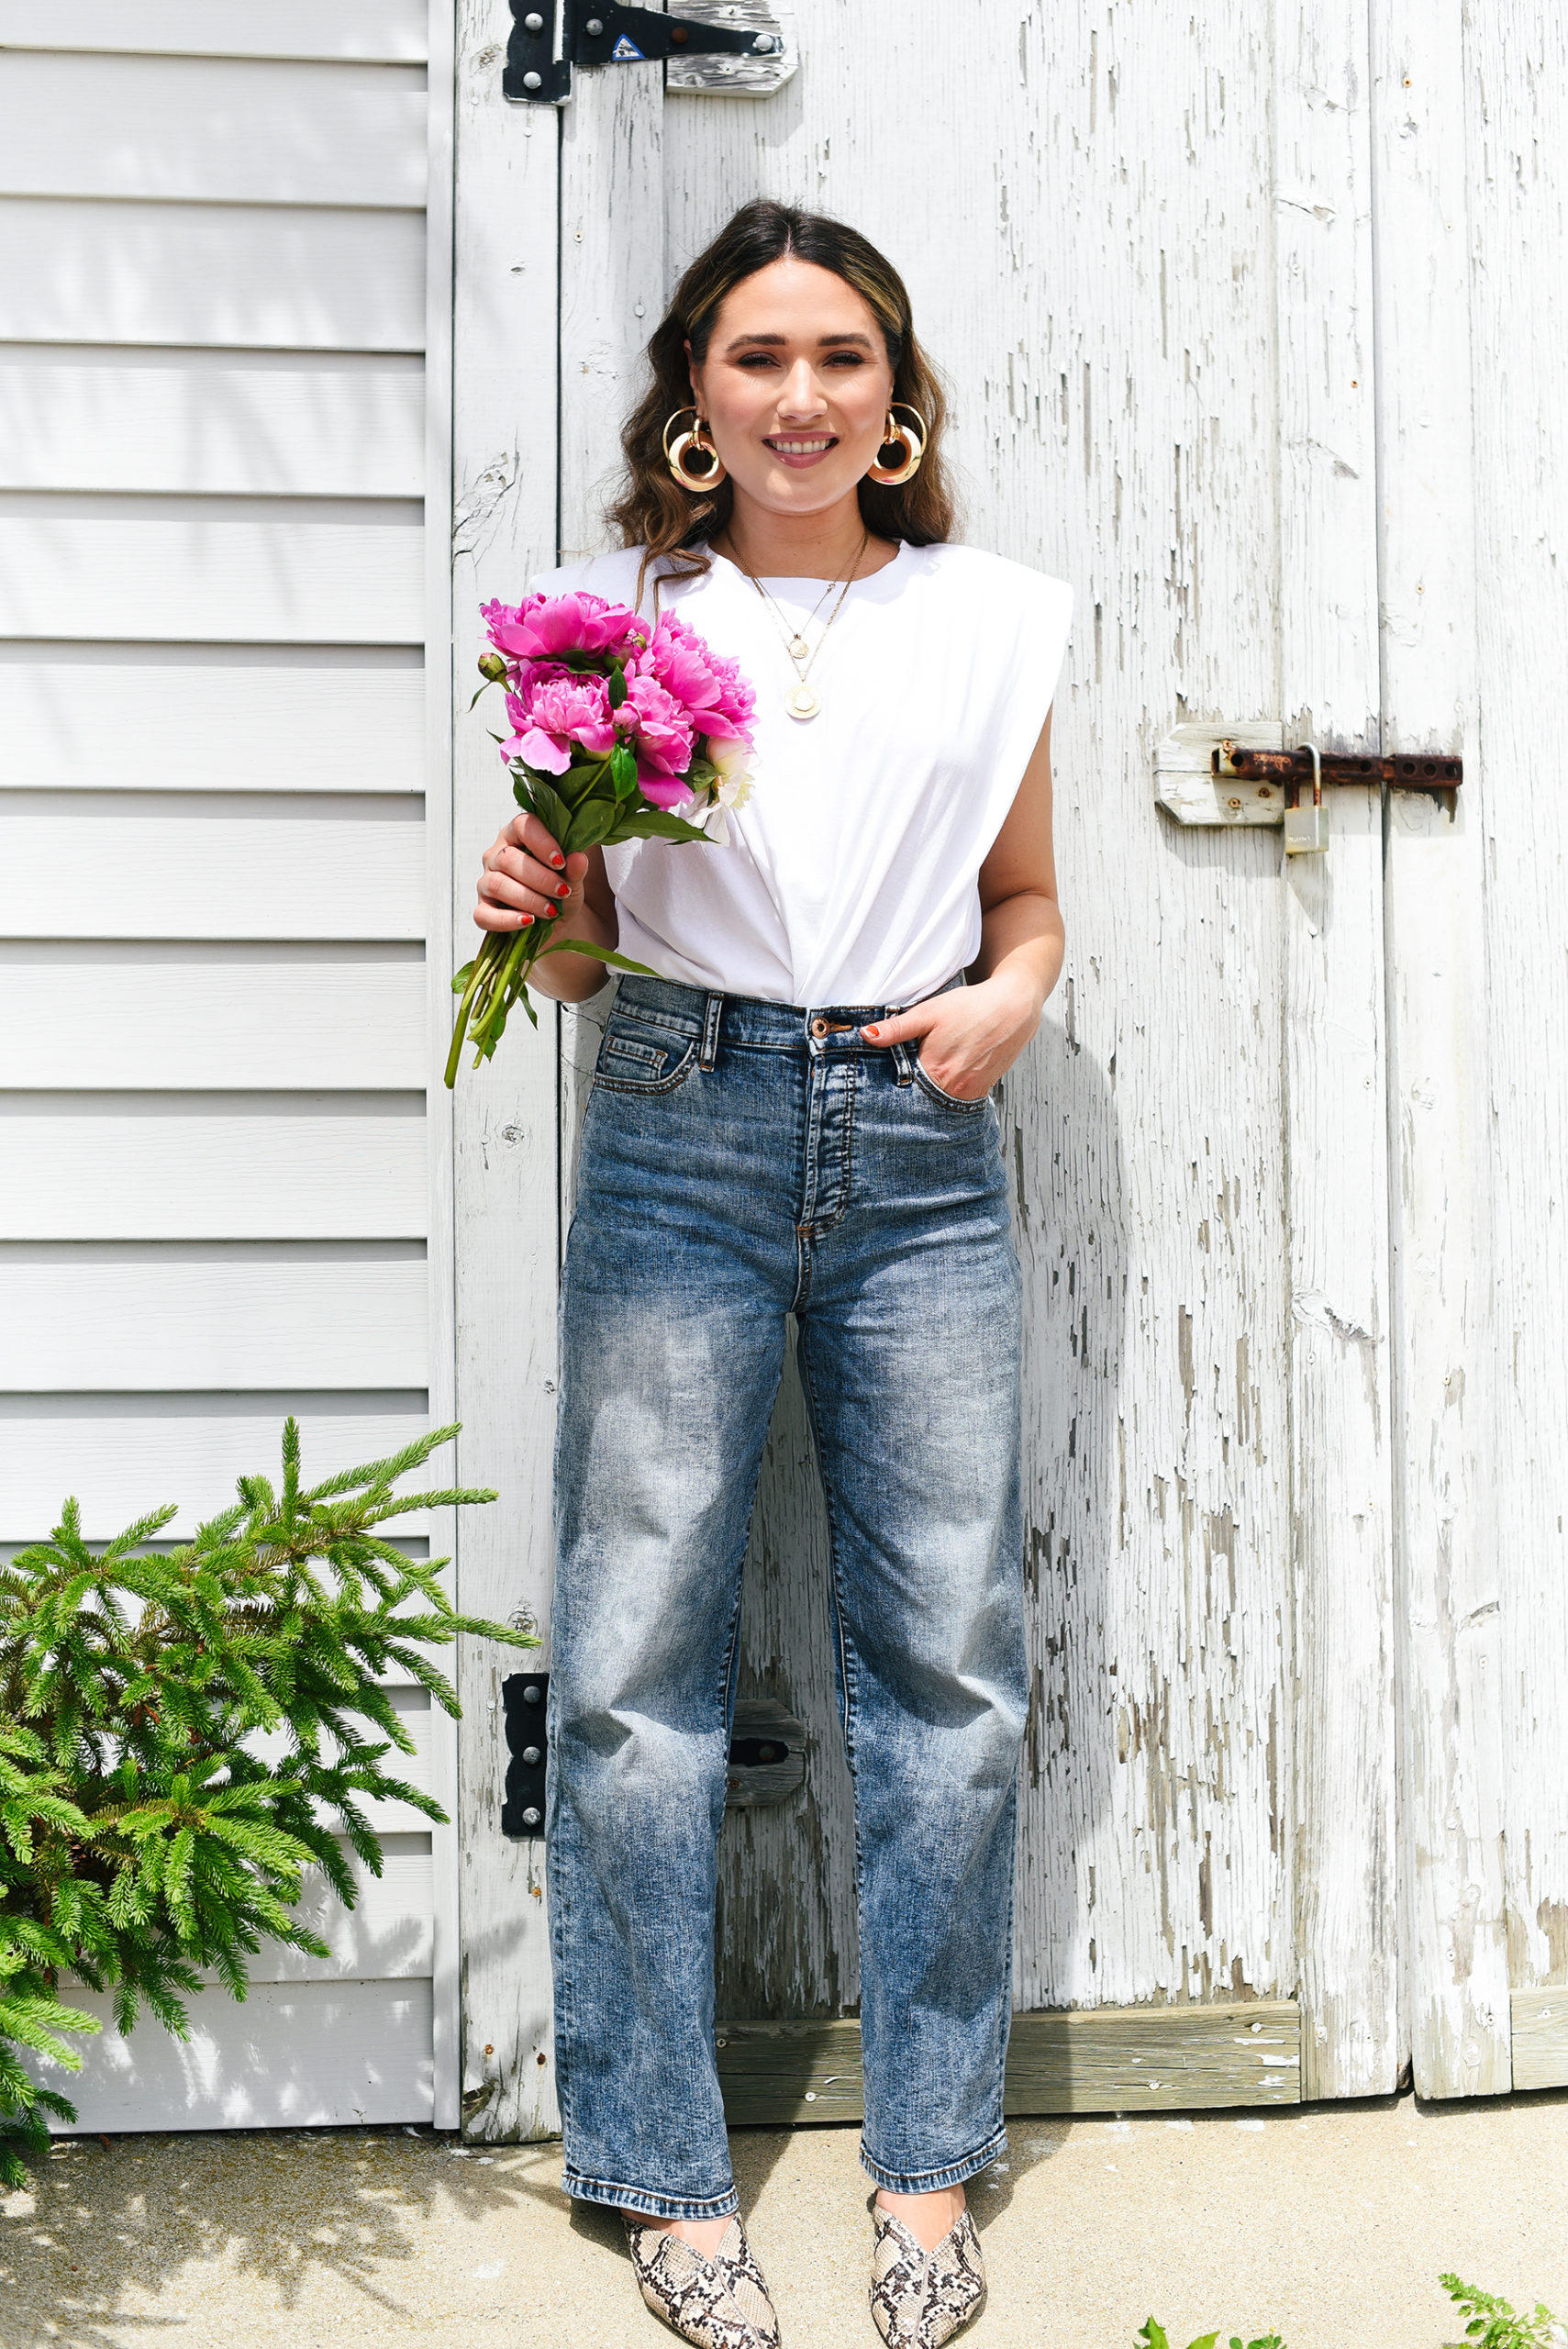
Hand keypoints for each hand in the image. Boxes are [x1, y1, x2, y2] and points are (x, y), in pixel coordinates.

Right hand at [474, 811, 589, 934]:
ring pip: (497, 884)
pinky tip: (528, 921)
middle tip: (562, 891)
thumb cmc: (561, 892)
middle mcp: (497, 855)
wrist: (557, 923)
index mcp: (518, 837)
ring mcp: (486, 882)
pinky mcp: (482, 910)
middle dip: (539, 878)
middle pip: (508, 858)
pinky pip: (484, 915)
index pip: (523, 826)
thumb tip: (578, 858)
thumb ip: (575, 869)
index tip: (560, 862)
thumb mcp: (573, 880)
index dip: (541, 842)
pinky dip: (507, 920)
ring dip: (528, 899)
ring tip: (552, 911)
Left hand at [864, 970, 1043, 1099]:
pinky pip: (958, 1099)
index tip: (882, 1085)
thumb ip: (897, 1028)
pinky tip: (946, 1077)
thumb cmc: (972, 1007)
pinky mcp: (984, 1089)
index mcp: (935, 1071)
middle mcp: (953, 1087)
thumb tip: (866, 1036)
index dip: (891, 1087)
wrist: (1014, 1006)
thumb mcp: (929, 1012)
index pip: (903, 1090)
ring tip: (926, 1078)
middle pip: (921, 1099)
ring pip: (940, 1101)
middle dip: (910, 1094)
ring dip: (930, 1094)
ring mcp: (971, 1092)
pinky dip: (948, 1092)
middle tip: (903, 1083)